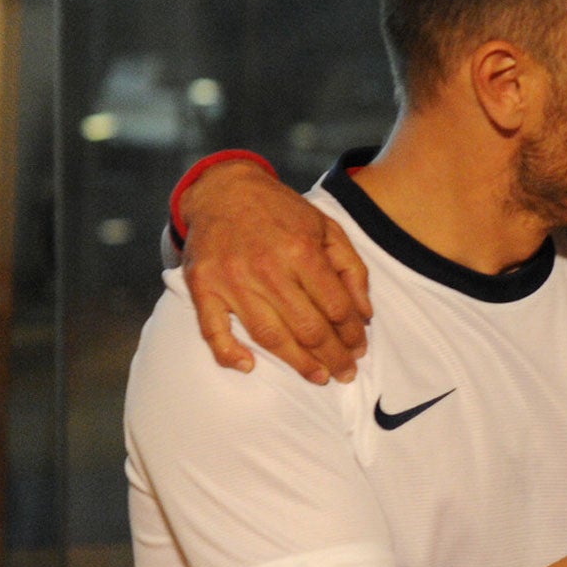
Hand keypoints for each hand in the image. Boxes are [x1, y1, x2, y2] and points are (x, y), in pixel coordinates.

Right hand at [182, 160, 373, 383]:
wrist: (224, 189)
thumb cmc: (282, 211)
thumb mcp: (328, 228)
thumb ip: (351, 269)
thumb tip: (364, 315)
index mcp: (301, 251)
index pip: (335, 308)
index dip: (352, 335)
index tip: (360, 349)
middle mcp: (267, 268)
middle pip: (308, 328)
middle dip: (333, 357)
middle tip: (345, 373)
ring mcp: (231, 279)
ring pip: (269, 335)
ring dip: (297, 363)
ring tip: (318, 377)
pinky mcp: (202, 286)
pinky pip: (212, 329)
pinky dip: (228, 352)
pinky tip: (249, 367)